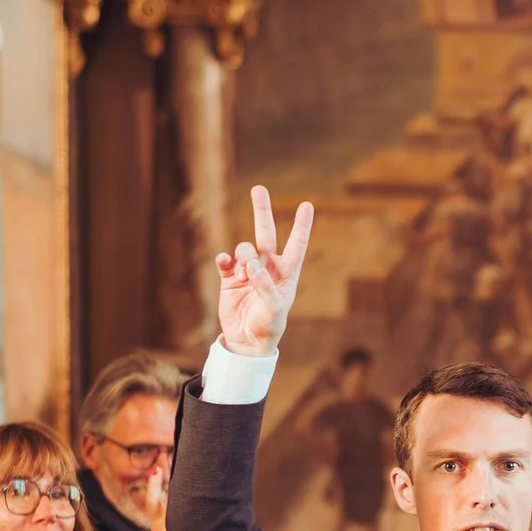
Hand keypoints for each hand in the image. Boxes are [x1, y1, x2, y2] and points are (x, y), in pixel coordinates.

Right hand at [214, 185, 313, 357]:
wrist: (246, 341)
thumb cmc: (268, 326)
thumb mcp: (273, 308)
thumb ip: (264, 284)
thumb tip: (251, 262)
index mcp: (286, 273)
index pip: (296, 245)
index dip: (301, 226)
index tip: (307, 205)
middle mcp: (267, 267)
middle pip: (265, 233)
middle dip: (262, 211)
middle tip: (258, 188)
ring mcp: (247, 270)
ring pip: (244, 248)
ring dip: (243, 256)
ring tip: (245, 274)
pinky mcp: (229, 278)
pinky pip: (226, 260)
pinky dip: (224, 258)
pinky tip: (225, 262)